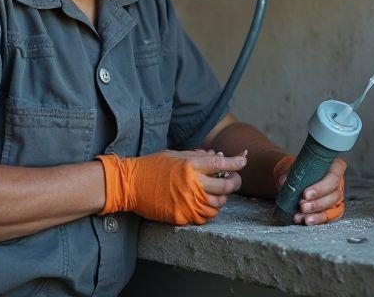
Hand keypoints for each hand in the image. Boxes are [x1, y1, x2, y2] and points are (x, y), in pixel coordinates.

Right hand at [98, 150, 245, 225]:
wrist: (130, 185)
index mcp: (190, 165)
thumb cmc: (152, 166)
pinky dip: (210, 211)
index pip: (221, 163)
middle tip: (234, 180)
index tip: (244, 160)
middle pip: (226, 186)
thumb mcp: (175, 155)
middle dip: (234, 182)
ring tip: (217, 193)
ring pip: (218, 204)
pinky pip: (205, 217)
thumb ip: (198, 156)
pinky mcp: (182, 216)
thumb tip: (218, 156)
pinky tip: (206, 204)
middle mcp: (192, 184)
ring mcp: (187, 202)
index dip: (236, 162)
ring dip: (222, 199)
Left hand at [273, 155, 346, 225]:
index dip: (321, 188)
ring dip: (317, 215)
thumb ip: (290, 173)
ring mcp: (337, 197)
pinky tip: (305, 221)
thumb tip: (284, 181)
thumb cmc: (300, 170)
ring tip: (302, 217)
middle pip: (334, 196)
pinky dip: (317, 220)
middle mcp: (339, 183)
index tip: (305, 194)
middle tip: (302, 207)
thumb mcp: (295, 168)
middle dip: (317, 204)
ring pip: (333, 209)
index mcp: (335, 167)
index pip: (333, 177)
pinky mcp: (333, 210)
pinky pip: (329, 217)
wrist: (297, 178)